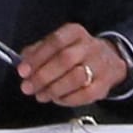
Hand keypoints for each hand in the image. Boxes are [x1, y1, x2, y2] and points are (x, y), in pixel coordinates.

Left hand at [13, 24, 132, 111]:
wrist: (109, 61)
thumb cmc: (76, 53)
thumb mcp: (58, 45)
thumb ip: (38, 51)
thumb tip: (23, 62)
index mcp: (75, 33)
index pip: (55, 41)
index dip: (37, 57)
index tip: (22, 71)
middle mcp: (89, 46)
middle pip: (65, 60)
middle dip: (43, 76)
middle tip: (27, 87)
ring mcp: (99, 66)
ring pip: (76, 78)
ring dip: (54, 89)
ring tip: (40, 95)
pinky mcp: (104, 85)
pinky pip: (84, 95)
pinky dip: (67, 99)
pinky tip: (57, 99)